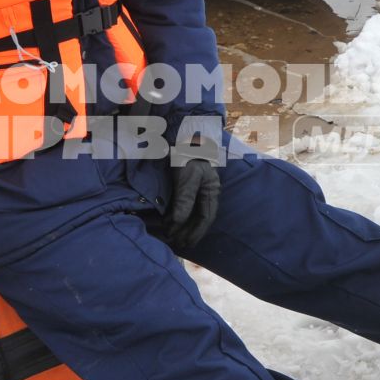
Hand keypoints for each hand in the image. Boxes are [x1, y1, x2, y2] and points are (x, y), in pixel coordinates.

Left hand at [166, 135, 221, 249]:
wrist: (181, 136)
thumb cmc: (187, 153)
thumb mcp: (187, 176)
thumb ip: (184, 198)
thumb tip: (178, 221)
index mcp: (211, 189)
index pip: (206, 216)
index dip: (197, 231)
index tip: (186, 243)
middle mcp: (206, 191)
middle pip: (199, 217)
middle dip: (188, 232)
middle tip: (176, 244)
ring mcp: (196, 189)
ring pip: (191, 213)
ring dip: (182, 226)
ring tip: (171, 237)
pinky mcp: (185, 187)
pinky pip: (183, 206)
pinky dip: (176, 216)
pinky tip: (168, 223)